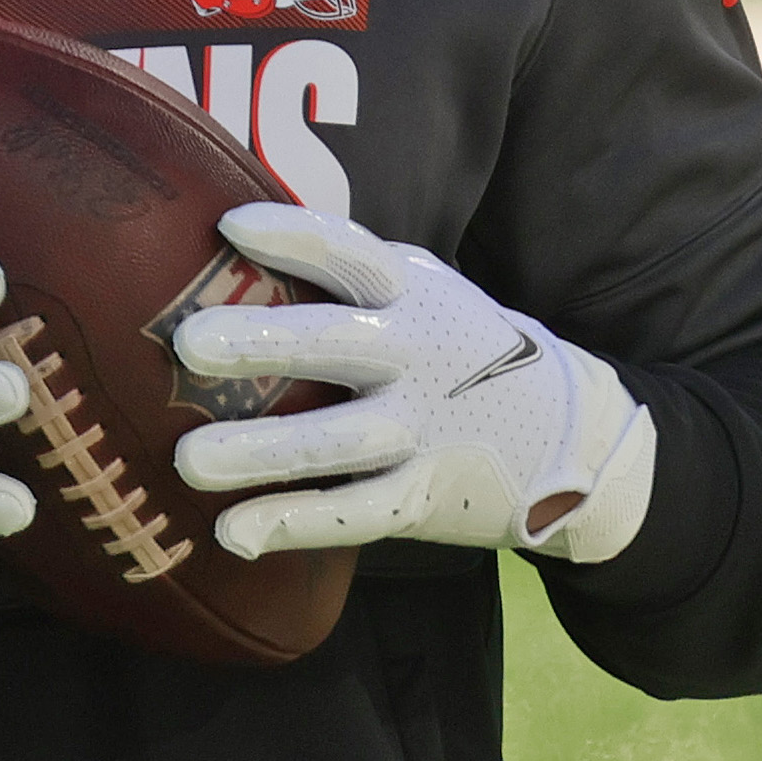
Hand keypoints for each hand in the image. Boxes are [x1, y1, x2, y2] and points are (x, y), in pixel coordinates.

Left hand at [172, 204, 655, 562]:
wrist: (574, 434)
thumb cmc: (456, 348)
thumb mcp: (420, 294)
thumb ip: (346, 276)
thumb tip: (230, 239)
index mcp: (410, 294)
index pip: (350, 255)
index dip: (295, 237)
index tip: (231, 227)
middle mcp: (416, 357)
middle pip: (335, 345)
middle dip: (264, 342)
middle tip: (191, 344)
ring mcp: (423, 430)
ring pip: (337, 441)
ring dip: (262, 452)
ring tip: (187, 461)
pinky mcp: (425, 496)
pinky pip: (355, 512)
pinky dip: (296, 523)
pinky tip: (235, 533)